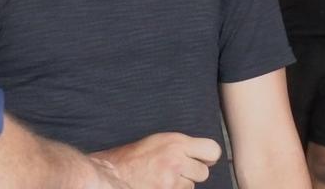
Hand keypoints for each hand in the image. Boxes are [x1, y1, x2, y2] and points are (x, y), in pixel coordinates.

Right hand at [93, 133, 221, 188]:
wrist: (111, 173)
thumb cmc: (130, 157)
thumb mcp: (157, 141)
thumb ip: (180, 147)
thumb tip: (204, 156)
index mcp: (175, 142)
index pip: (213, 150)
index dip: (207, 156)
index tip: (202, 158)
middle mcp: (176, 159)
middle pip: (203, 172)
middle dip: (191, 173)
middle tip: (175, 170)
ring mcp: (172, 179)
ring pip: (191, 186)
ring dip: (180, 184)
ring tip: (161, 178)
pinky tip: (157, 185)